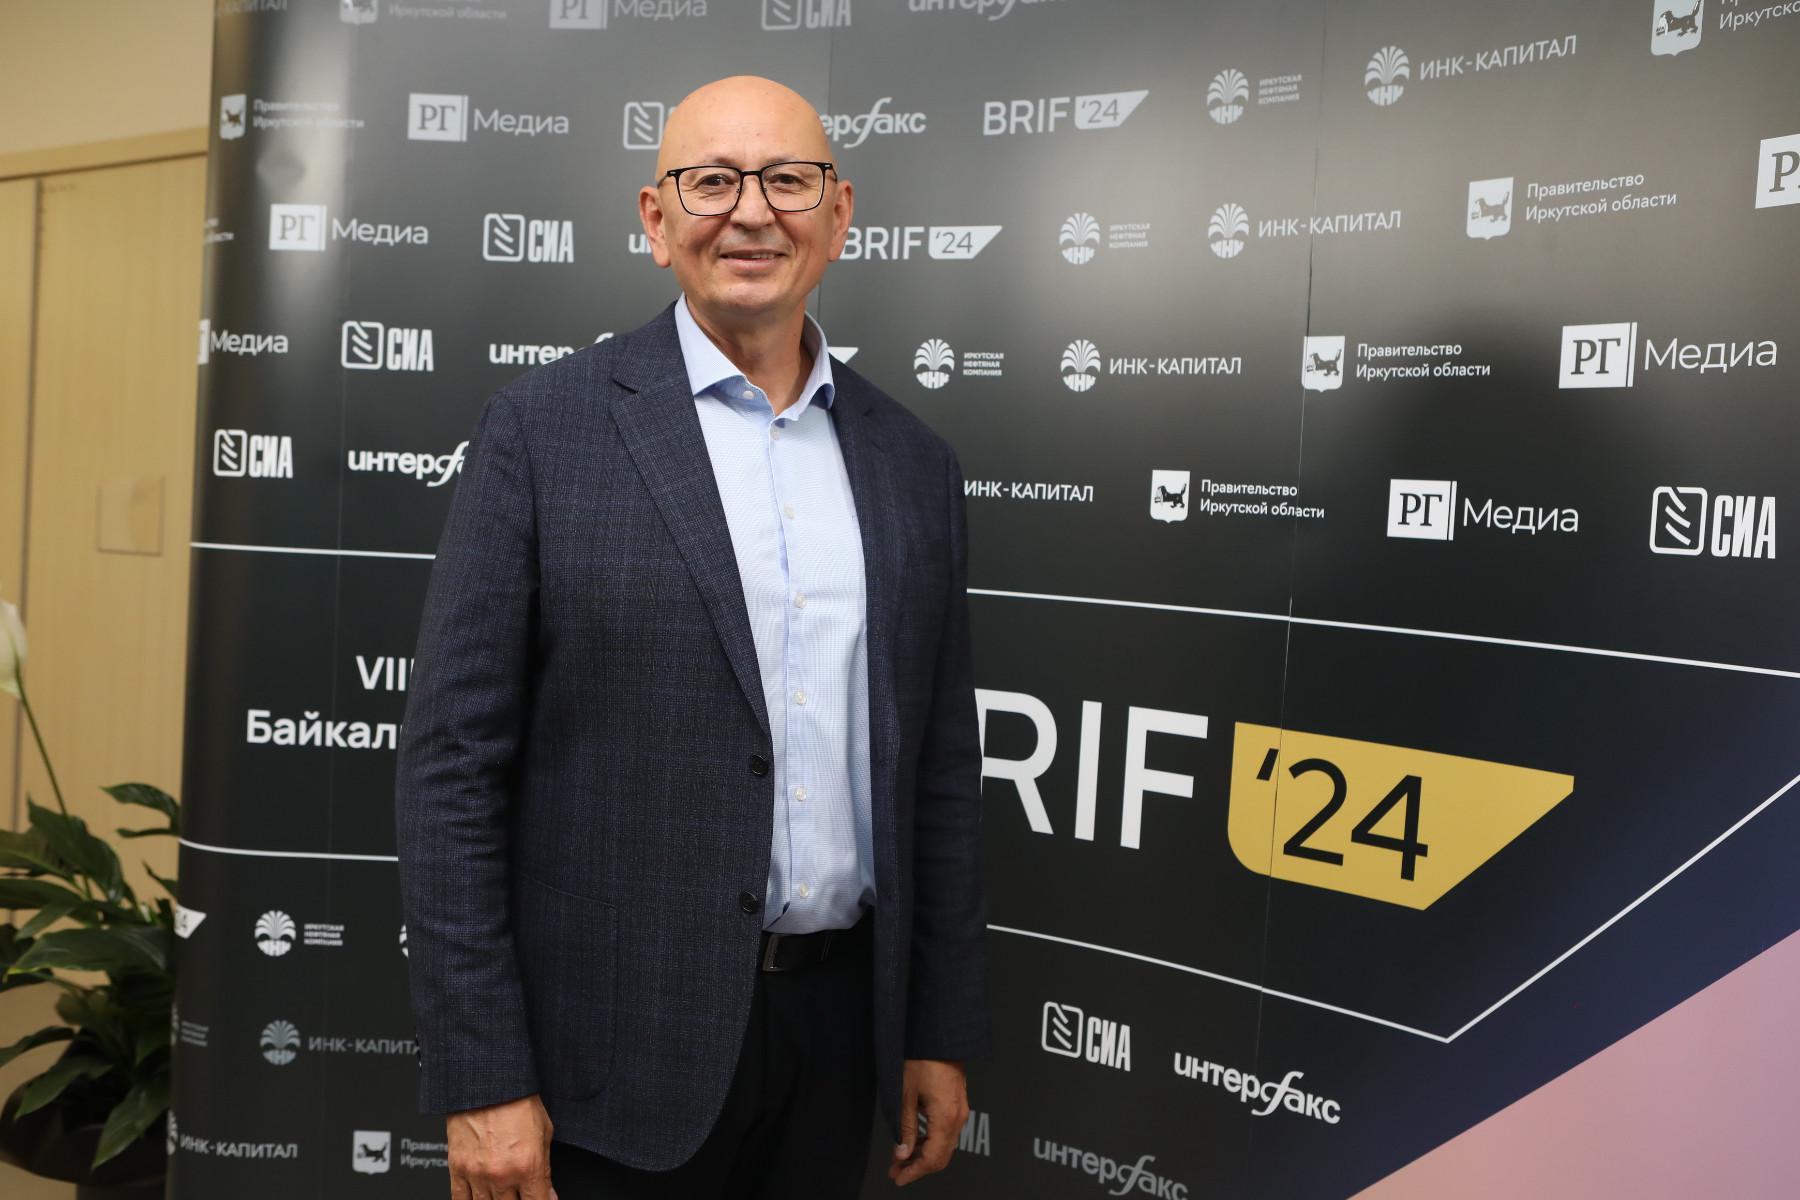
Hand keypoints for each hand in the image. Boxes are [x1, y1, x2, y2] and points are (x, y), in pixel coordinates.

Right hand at [447, 1093, 557, 1199]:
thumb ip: (545, 1169)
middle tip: (519, 1191)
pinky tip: (478, 1198)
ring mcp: (477, 1173)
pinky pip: (460, 1199)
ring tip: (501, 1193)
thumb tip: (548, 1194)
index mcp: (527, 1166)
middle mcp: (502, 1174)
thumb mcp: (544, 1133)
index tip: (540, 1199)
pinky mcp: (457, 1168)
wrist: (488, 1082)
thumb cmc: (517, 1100)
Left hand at [888, 1058, 968, 1186]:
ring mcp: (960, 1111)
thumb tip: (902, 1153)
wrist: (939, 1039)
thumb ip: (905, 1128)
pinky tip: (915, 1142)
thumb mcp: (905, 1095)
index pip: (932, 1158)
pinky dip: (931, 1143)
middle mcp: (958, 1117)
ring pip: (944, 1146)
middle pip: (941, 1157)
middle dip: (918, 1167)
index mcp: (945, 1117)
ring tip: (901, 1157)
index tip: (898, 1178)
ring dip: (923, 1155)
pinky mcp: (958, 1105)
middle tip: (896, 1170)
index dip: (914, 1172)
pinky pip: (947, 1133)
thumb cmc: (922, 1059)